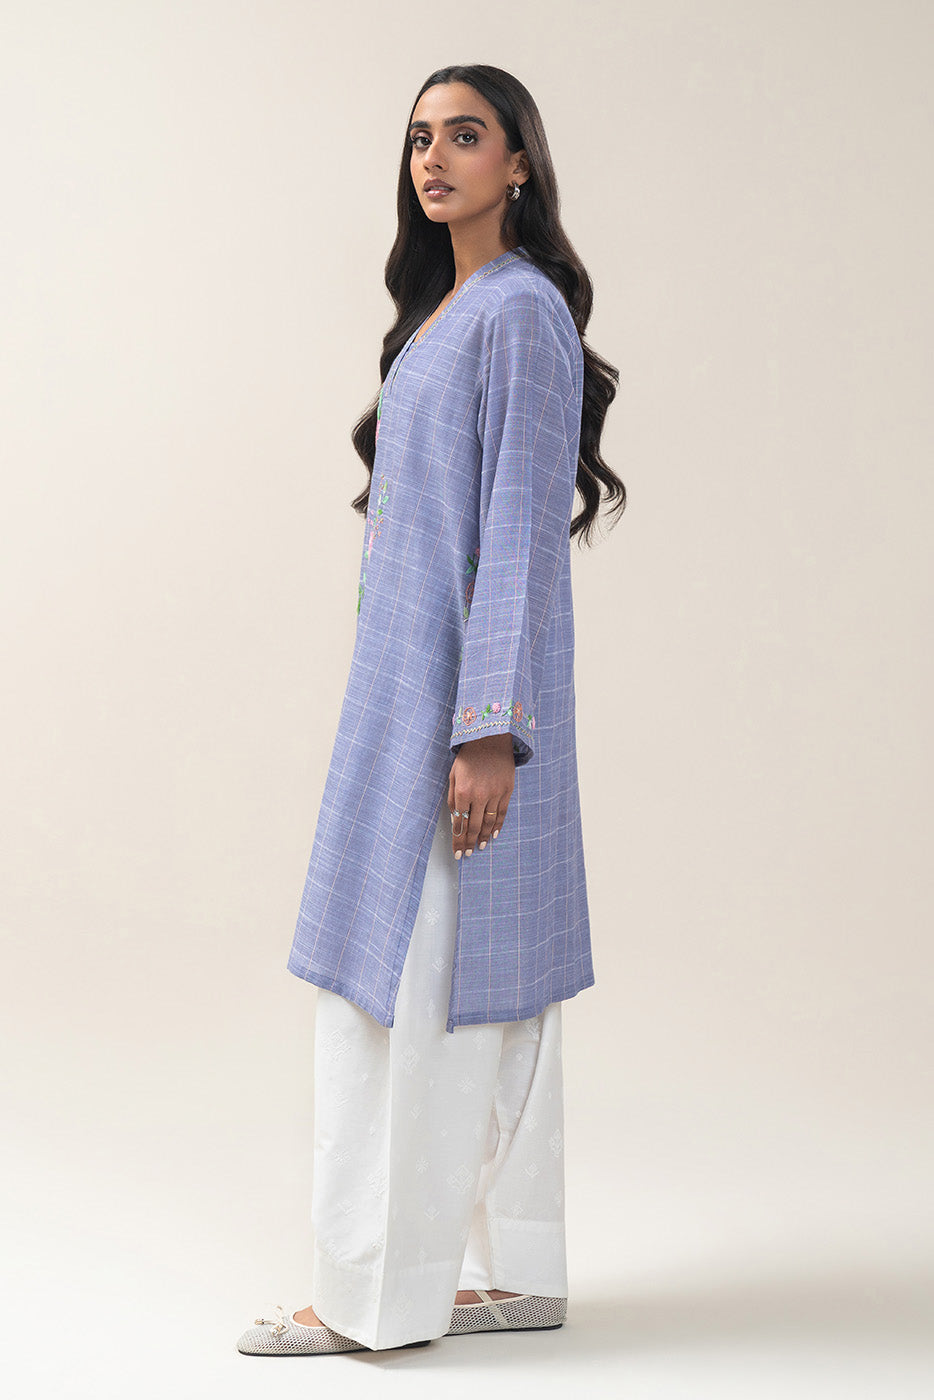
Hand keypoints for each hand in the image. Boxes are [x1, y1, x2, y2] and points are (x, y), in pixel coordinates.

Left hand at [447, 733, 514, 858]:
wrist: (490, 738)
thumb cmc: (469, 756)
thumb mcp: (454, 774)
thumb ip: (453, 798)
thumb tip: (455, 818)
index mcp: (463, 792)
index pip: (459, 823)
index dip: (458, 840)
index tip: (458, 852)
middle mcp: (479, 795)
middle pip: (473, 827)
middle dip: (469, 843)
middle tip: (467, 854)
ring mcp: (495, 794)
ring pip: (488, 823)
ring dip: (483, 838)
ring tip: (479, 847)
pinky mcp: (507, 790)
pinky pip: (502, 813)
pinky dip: (497, 826)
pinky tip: (493, 835)